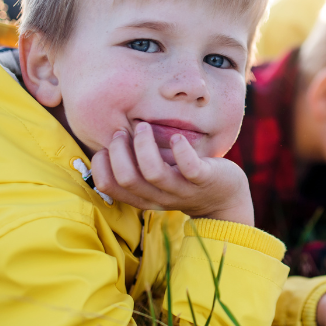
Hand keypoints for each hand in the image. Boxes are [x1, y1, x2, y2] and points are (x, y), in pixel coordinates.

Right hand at [90, 122, 253, 224]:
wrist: (225, 199)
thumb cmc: (184, 180)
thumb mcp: (157, 178)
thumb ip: (136, 166)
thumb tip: (108, 138)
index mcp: (143, 196)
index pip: (108, 186)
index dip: (100, 164)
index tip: (106, 147)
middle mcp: (159, 197)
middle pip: (127, 179)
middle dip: (118, 151)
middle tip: (123, 131)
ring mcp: (183, 190)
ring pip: (154, 173)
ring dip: (144, 146)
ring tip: (144, 126)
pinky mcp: (205, 180)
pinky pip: (190, 168)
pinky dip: (180, 151)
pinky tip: (176, 138)